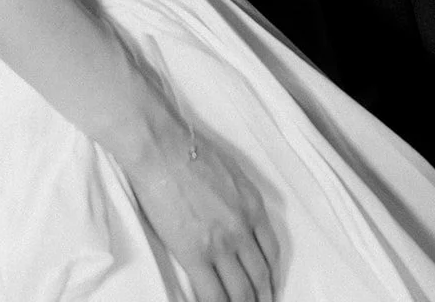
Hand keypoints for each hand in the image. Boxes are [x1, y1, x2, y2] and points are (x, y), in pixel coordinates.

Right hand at [128, 125, 277, 300]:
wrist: (162, 148)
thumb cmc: (188, 149)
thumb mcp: (230, 170)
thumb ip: (239, 197)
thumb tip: (237, 213)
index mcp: (252, 205)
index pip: (271, 252)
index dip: (272, 274)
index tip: (269, 285)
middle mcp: (242, 227)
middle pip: (260, 276)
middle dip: (262, 296)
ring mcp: (220, 244)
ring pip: (241, 291)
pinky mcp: (195, 254)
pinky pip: (213, 294)